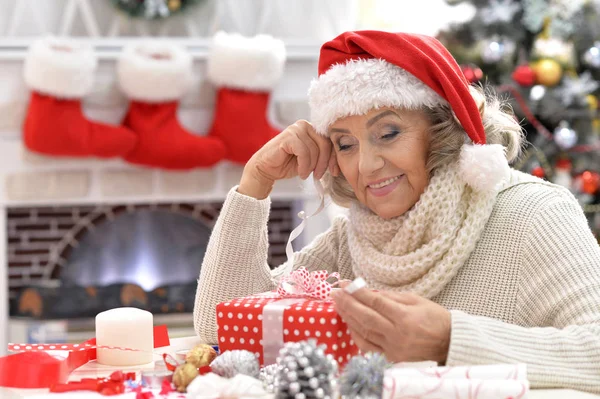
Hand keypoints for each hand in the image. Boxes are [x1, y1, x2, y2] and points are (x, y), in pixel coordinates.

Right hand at [238, 120, 338, 198]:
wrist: (266, 169)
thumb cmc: (288, 165)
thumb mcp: (311, 161)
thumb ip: (323, 156)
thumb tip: (340, 161)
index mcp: (313, 129)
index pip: (331, 141)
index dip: (334, 158)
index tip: (334, 172)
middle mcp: (305, 125)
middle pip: (325, 144)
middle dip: (324, 162)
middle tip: (318, 175)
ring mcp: (296, 129)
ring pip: (315, 149)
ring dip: (312, 166)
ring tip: (305, 174)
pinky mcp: (288, 136)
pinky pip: (304, 152)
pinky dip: (304, 165)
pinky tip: (300, 172)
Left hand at [331, 287, 450, 363]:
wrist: (449, 343)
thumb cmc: (434, 317)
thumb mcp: (416, 299)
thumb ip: (391, 297)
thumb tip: (368, 292)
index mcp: (404, 317)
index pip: (374, 302)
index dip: (357, 292)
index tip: (344, 283)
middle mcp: (397, 334)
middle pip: (365, 317)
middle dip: (347, 304)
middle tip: (334, 293)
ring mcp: (393, 348)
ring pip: (363, 332)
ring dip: (348, 318)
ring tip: (338, 305)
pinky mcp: (391, 358)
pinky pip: (368, 346)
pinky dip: (356, 335)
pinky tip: (349, 324)